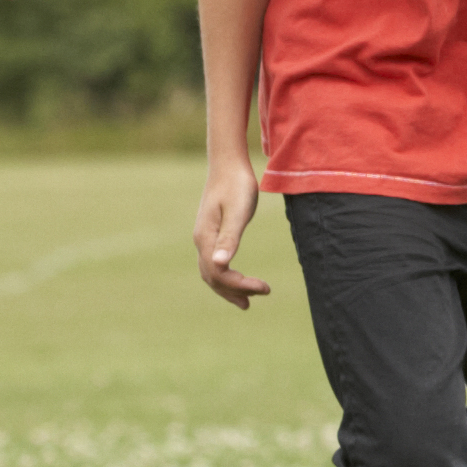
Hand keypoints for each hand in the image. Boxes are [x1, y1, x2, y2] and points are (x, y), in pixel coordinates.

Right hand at [192, 167, 272, 307]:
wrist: (228, 164)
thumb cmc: (237, 185)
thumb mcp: (238, 211)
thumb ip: (229, 237)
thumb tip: (219, 264)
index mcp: (206, 237)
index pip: (219, 273)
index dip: (240, 285)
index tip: (265, 289)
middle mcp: (201, 240)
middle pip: (212, 277)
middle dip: (235, 291)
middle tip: (261, 297)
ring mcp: (204, 237)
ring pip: (211, 273)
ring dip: (228, 289)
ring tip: (247, 302)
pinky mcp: (211, 233)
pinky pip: (214, 263)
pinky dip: (225, 277)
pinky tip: (238, 280)